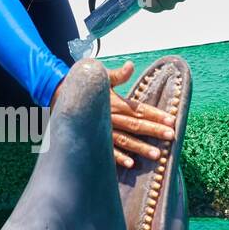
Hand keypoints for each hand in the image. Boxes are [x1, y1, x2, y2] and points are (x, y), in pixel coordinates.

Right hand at [49, 62, 175, 170]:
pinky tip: (130, 164)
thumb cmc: (83, 84)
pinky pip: (106, 150)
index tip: (171, 120)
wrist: (57, 94)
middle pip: (135, 125)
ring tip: (156, 155)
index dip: (155, 114)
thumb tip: (130, 65)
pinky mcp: (92, 138)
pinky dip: (118, 158)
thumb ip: (117, 74)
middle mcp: (109, 117)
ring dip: (140, 148)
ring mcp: (101, 129)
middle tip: (171, 136)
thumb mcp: (100, 75)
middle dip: (154, 131)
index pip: (138, 108)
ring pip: (124, 140)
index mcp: (114, 102)